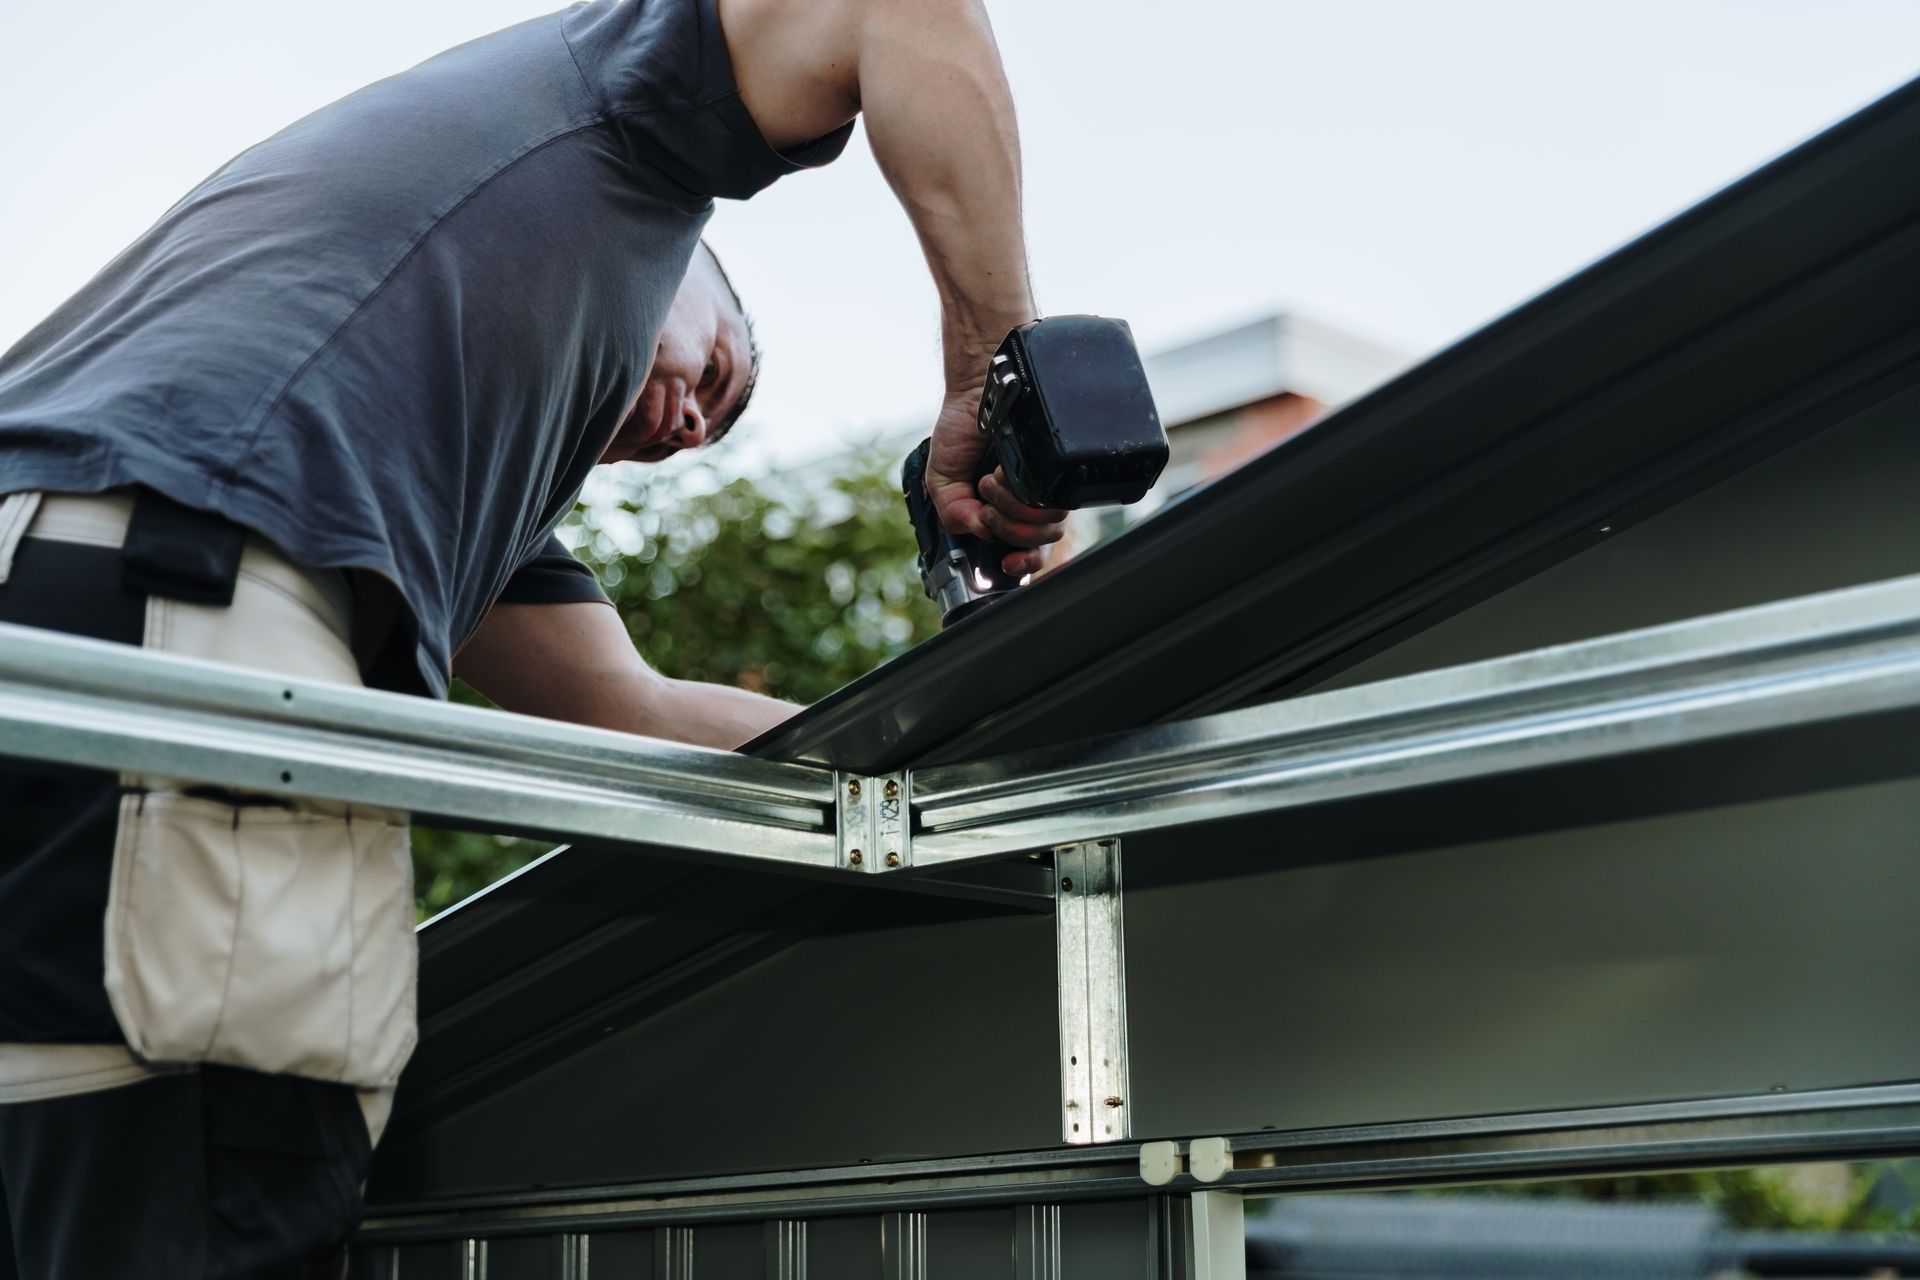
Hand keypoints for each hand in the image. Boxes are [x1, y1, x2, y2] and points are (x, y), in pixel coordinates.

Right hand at [924, 386, 1067, 576]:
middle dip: (1006, 533)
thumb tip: (981, 534)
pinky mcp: (1052, 472)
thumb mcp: (941, 480)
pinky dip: (1017, 494)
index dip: (1022, 565)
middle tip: (986, 508)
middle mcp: (1028, 503)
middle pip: (1036, 546)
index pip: (1026, 553)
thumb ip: (953, 515)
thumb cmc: (959, 431)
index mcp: (1004, 512)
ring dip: (1008, 510)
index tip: (1008, 563)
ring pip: (1043, 528)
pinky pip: (1045, 502)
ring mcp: (1042, 487)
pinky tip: (1002, 473)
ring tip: (990, 482)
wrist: (975, 392)